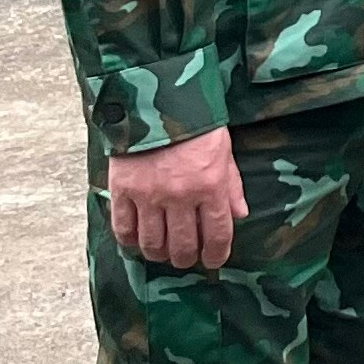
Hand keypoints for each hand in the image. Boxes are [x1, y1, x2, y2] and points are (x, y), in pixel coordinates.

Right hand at [105, 126, 246, 270]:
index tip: (213, 262)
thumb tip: (239, 215)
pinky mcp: (123, 190)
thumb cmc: (197, 127)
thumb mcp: (224, 153)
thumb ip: (231, 187)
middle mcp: (180, 195)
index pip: (217, 233)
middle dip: (187, 258)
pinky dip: (130, 241)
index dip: (216, 254)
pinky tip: (137, 241)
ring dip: (159, 254)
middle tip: (186, 259)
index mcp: (210, 186)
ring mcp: (149, 195)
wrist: (157, 101)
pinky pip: (124, 229)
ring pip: (153, 243)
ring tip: (163, 252)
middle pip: (183, 245)